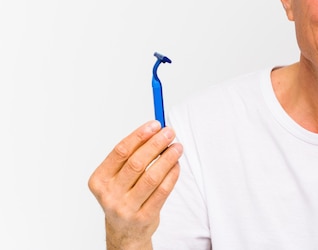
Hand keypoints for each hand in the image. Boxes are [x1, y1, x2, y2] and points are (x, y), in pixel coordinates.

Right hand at [88, 120, 182, 249]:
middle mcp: (109, 195)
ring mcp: (126, 208)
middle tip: (169, 133)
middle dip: (156, 144)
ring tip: (177, 147)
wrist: (125, 232)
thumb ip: (132, 156)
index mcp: (100, 180)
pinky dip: (172, 175)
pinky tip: (176, 165)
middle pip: (136, 163)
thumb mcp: (118, 178)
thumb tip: (154, 130)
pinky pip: (162, 191)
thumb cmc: (123, 197)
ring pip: (152, 177)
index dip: (139, 135)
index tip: (155, 124)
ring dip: (168, 158)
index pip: (121, 151)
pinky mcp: (143, 217)